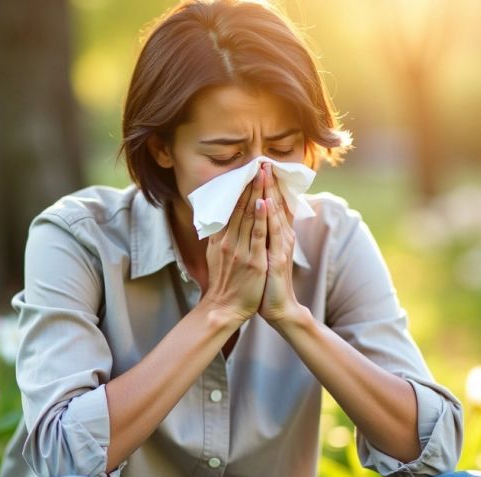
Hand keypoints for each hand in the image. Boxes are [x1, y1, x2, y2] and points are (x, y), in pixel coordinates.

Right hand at [201, 166, 268, 322]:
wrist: (224, 308)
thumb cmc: (224, 283)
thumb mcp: (215, 256)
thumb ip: (219, 238)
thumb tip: (220, 221)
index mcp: (220, 238)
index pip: (230, 207)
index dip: (239, 188)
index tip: (247, 170)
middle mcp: (228, 241)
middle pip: (240, 207)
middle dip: (250, 184)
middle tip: (257, 163)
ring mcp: (240, 251)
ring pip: (249, 216)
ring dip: (257, 193)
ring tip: (262, 174)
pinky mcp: (253, 262)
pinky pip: (258, 236)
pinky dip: (261, 218)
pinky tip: (264, 202)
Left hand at [257, 162, 302, 324]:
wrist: (279, 308)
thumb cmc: (268, 282)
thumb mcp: (265, 254)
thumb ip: (263, 237)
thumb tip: (254, 221)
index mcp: (279, 236)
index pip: (275, 205)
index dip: (270, 187)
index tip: (263, 167)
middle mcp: (282, 238)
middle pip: (276, 205)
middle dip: (270, 183)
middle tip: (265, 161)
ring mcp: (280, 247)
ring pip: (275, 214)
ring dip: (269, 192)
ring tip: (265, 173)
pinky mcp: (276, 259)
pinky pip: (270, 234)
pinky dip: (267, 217)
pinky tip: (264, 202)